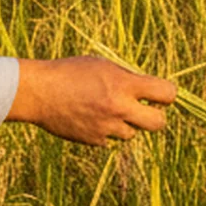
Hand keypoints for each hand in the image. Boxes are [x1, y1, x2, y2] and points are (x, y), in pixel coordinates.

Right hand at [6, 56, 178, 145]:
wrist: (37, 92)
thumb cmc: (70, 72)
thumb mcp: (103, 65)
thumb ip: (128, 78)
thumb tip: (151, 90)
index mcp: (124, 85)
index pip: (167, 93)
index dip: (166, 94)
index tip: (159, 94)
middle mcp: (119, 108)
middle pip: (159, 123)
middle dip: (156, 116)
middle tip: (146, 110)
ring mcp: (107, 126)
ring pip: (132, 133)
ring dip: (126, 124)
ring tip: (106, 110)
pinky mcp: (93, 140)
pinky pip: (110, 140)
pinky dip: (105, 132)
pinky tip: (90, 119)